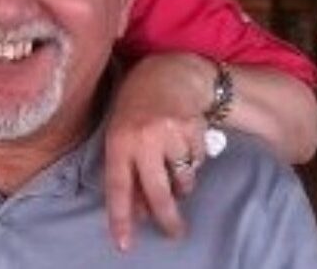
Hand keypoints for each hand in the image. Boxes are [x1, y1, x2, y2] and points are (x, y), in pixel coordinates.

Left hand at [103, 53, 215, 251]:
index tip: (124, 244)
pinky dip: (193, 163)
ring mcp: (171, 133)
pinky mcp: (195, 129)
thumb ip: (127, 170)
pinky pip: (197, 163)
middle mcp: (144, 137)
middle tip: (173, 232)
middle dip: (166, 218)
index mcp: (119, 139)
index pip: (118, 186)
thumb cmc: (137, 107)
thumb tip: (139, 212)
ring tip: (175, 167)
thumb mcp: (121, 134)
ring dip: (181, 184)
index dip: (121, 217)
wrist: (169, 72)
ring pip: (182, 180)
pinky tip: (185, 146)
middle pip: (157, 191)